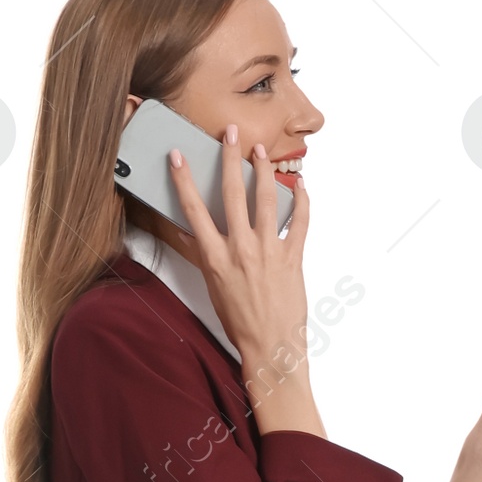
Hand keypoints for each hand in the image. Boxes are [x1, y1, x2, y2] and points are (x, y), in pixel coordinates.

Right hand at [168, 128, 323, 434]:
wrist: (271, 348)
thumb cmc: (240, 323)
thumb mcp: (213, 288)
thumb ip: (203, 256)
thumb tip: (189, 233)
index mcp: (216, 258)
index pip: (194, 210)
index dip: (184, 180)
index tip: (178, 156)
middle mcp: (241, 250)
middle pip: (232, 194)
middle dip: (230, 158)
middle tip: (231, 133)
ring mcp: (270, 252)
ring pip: (267, 199)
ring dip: (264, 170)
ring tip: (261, 150)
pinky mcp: (294, 257)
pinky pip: (301, 221)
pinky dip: (303, 199)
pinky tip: (301, 183)